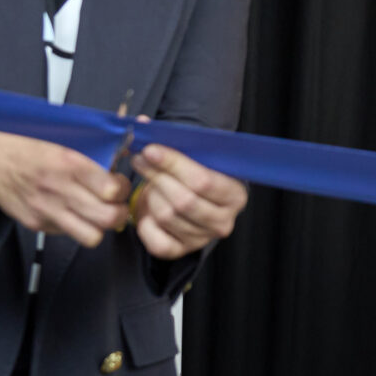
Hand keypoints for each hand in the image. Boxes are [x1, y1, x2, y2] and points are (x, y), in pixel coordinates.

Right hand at [0, 130, 128, 246]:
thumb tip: (127, 148)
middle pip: (108, 217)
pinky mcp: (36, 224)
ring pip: (91, 236)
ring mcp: (46, 210)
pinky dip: (76, 226)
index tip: (119, 183)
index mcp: (67, 162)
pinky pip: (68, 235)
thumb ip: (96, 144)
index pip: (111, 189)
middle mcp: (58, 189)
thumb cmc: (27, 143)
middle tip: (114, 202)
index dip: (122, 188)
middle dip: (118, 211)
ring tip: (97, 212)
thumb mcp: (62, 134)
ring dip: (100, 226)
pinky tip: (73, 211)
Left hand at [129, 143, 248, 259]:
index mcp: (235, 195)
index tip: (151, 149)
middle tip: (140, 159)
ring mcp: (202, 239)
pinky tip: (148, 209)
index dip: (174, 164)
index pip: (203, 181)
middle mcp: (224, 221)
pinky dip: (146, 223)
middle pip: (184, 200)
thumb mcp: (194, 155)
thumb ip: (174, 139)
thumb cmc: (194, 174)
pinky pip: (157, 241)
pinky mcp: (181, 251)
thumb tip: (143, 124)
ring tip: (147, 181)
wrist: (190, 199)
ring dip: (151, 195)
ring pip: (167, 217)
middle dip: (157, 177)